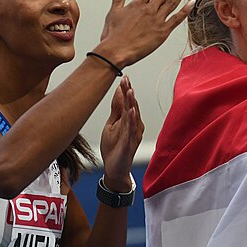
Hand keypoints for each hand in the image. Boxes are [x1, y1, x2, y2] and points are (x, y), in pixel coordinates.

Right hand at [97, 0, 195, 68]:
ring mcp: (157, 21)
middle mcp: (149, 10)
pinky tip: (192, 2)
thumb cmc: (112, 34)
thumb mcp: (113, 11)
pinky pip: (176, 19)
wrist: (116, 52)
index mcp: (137, 4)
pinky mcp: (162, 33)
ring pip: (172, 2)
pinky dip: (185, 11)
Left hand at [99, 76, 143, 191]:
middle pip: (133, 106)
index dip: (127, 89)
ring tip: (130, 91)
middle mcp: (135, 126)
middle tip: (126, 79)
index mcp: (130, 120)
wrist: (114, 169)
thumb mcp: (112, 125)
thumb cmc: (114, 148)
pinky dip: (132, 120)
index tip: (124, 77)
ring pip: (134, 116)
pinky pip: (132, 131)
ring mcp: (133, 135)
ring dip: (132, 103)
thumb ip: (116, 109)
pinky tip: (131, 111)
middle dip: (129, 92)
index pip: (129, 102)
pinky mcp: (130, 145)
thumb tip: (119, 92)